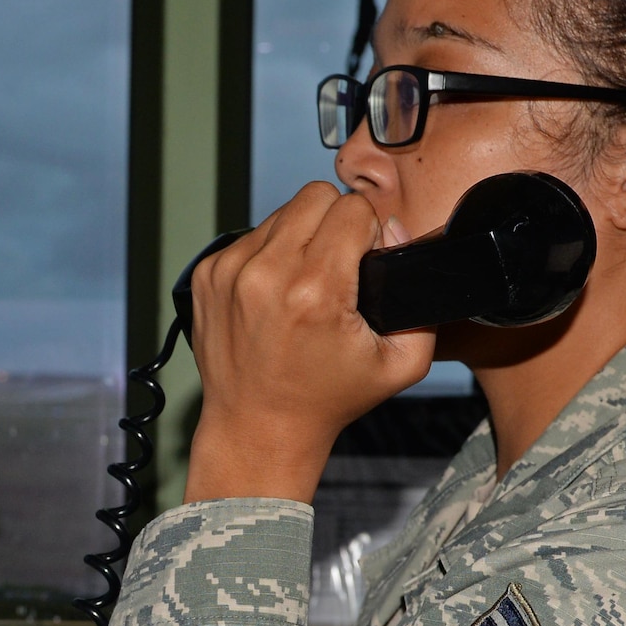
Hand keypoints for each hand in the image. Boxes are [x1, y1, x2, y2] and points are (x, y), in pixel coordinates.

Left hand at [183, 184, 435, 503]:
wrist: (257, 428)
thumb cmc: (325, 399)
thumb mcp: (401, 365)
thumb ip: (419, 300)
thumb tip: (394, 233)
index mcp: (315, 291)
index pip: (354, 208)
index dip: (369, 230)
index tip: (365, 260)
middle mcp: (265, 274)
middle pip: (316, 196)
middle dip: (335, 222)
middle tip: (338, 263)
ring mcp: (228, 271)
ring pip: (281, 212)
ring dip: (299, 236)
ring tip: (304, 282)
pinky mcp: (206, 274)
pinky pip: (250, 236)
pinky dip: (267, 255)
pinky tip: (274, 292)